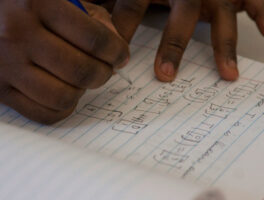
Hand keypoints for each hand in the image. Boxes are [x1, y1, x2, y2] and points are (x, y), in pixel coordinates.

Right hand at [0, 0, 128, 123]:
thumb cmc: (23, 5)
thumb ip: (91, 16)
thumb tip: (116, 46)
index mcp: (36, 4)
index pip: (94, 39)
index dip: (117, 52)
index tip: (121, 56)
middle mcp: (18, 36)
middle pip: (82, 72)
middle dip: (104, 73)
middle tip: (105, 68)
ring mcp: (6, 66)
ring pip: (64, 97)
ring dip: (82, 91)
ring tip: (81, 79)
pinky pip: (43, 114)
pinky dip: (63, 108)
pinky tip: (65, 93)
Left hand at [110, 0, 263, 81]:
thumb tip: (93, 13)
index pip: (134, 1)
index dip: (124, 28)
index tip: (117, 58)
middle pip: (184, 10)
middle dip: (174, 44)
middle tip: (165, 75)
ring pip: (223, 10)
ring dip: (226, 44)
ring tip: (229, 74)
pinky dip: (261, 14)